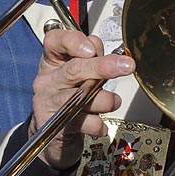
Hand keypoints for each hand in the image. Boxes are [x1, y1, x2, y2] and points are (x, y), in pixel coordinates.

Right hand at [31, 27, 134, 170]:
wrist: (53, 134)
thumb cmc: (69, 98)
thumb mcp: (79, 75)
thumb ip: (92, 60)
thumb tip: (113, 55)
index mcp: (52, 62)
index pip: (55, 41)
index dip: (74, 41)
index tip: (93, 49)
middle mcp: (48, 80)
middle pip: (74, 69)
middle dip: (102, 67)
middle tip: (126, 66)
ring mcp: (50, 103)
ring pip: (80, 96)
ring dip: (105, 99)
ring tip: (113, 102)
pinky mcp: (55, 126)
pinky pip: (83, 122)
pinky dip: (97, 124)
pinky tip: (100, 125)